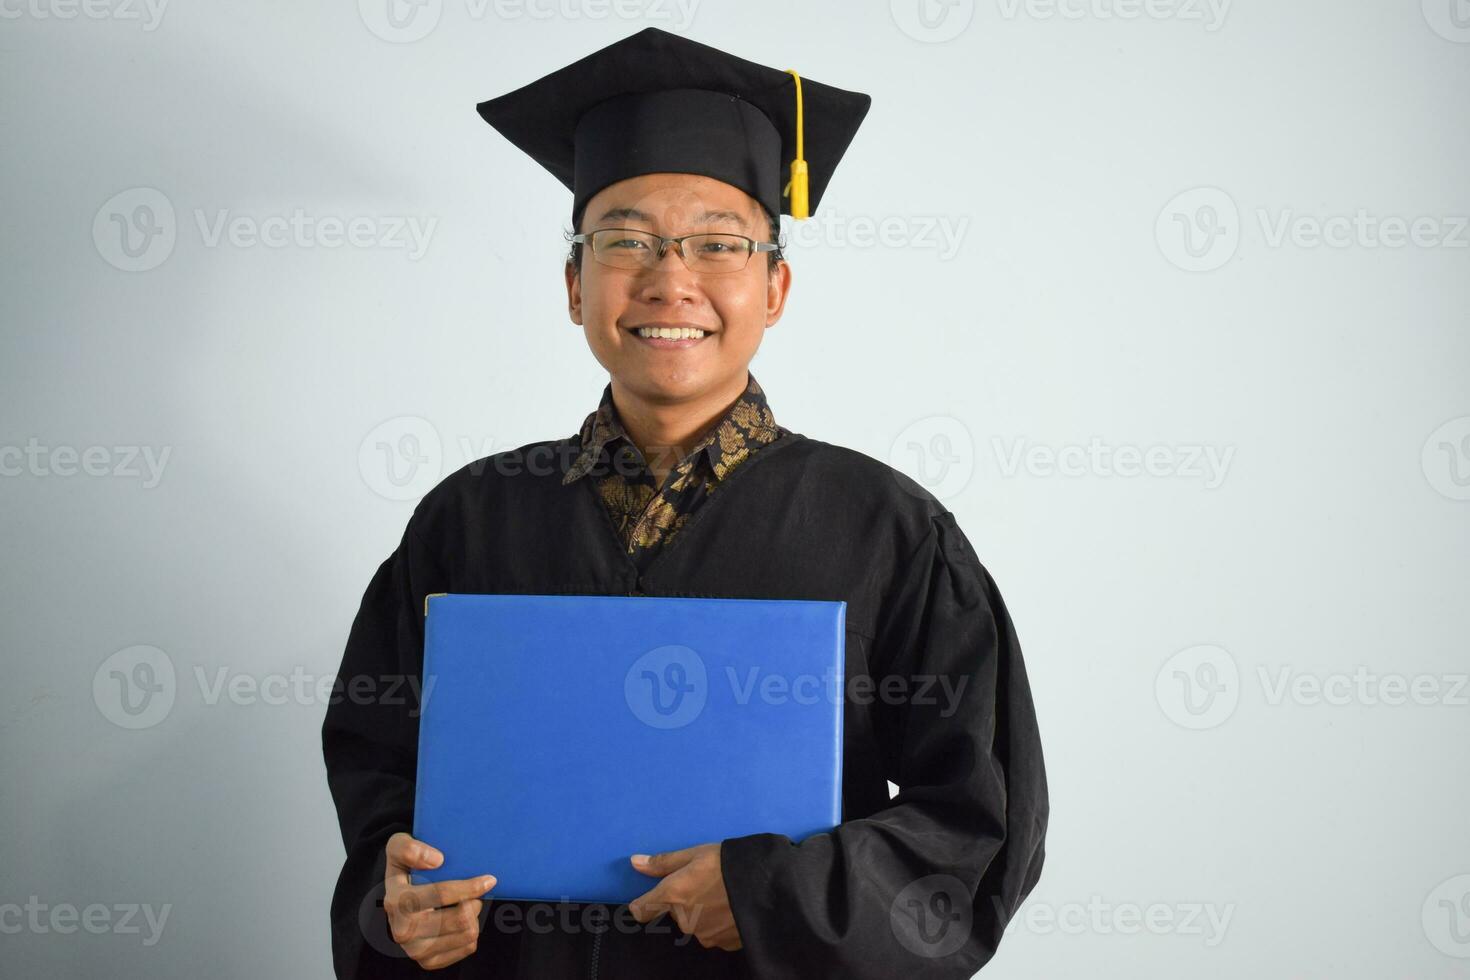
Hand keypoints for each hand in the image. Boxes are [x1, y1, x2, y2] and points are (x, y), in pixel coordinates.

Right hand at [383, 832, 496, 970]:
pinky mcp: (429, 962)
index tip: (489, 879)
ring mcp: (415, 950)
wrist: (399, 898)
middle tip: (473, 895)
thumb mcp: (399, 845)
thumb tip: (437, 860)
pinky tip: (461, 921)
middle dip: (474, 903)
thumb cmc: (406, 867)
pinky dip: (471, 932)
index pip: (441, 895)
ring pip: (467, 934)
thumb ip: (410, 847)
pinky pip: (467, 948)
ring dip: (474, 917)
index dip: (470, 887)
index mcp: (396, 902)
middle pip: (461, 919)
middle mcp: (403, 931)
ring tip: (466, 906)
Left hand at [627, 842, 742, 951]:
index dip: (644, 904)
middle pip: (675, 912)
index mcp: (673, 896)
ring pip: (695, 923)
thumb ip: (664, 862)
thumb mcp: (695, 854)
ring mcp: (704, 935)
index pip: (641, 910)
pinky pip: (714, 933)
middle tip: (706, 884)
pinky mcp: (723, 944)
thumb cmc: (728, 863)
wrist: (767, 886)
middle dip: (685, 901)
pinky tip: (734, 909)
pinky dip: (720, 923)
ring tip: (724, 895)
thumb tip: (634, 863)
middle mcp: (683, 920)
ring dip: (703, 913)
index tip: (650, 899)